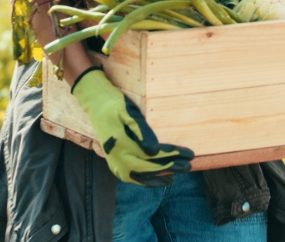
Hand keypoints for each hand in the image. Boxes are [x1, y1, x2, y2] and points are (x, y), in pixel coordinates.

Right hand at [72, 67, 193, 185]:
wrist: (95, 103)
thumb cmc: (115, 104)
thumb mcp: (129, 112)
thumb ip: (142, 131)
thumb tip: (154, 150)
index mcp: (121, 144)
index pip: (152, 154)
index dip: (171, 155)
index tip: (188, 154)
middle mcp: (117, 157)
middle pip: (149, 167)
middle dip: (171, 166)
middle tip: (189, 165)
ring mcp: (114, 162)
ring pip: (141, 176)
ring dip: (160, 176)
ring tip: (178, 175)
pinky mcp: (114, 163)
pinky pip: (132, 177)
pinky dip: (147, 181)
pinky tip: (160, 180)